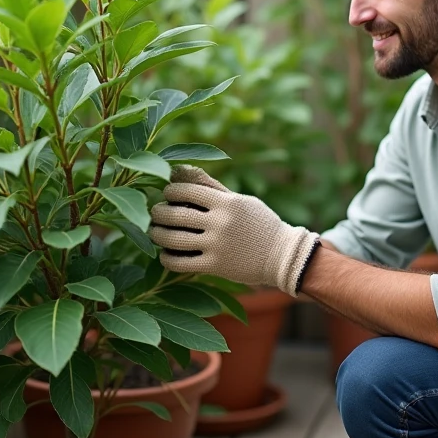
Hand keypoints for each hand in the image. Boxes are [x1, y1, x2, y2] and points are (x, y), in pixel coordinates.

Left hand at [148, 166, 319, 295]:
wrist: (282, 255)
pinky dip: (166, 258)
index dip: (170, 191)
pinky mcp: (215, 266)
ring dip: (157, 234)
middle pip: (175, 214)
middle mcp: (220, 223)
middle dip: (158, 212)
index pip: (186, 190)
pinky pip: (180, 263)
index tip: (167, 193)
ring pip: (173, 238)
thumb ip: (212, 187)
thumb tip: (180, 170)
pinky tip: (166, 254)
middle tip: (155, 212)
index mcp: (226, 202)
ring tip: (155, 231)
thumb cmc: (260, 223)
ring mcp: (216, 245)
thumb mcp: (241, 200)